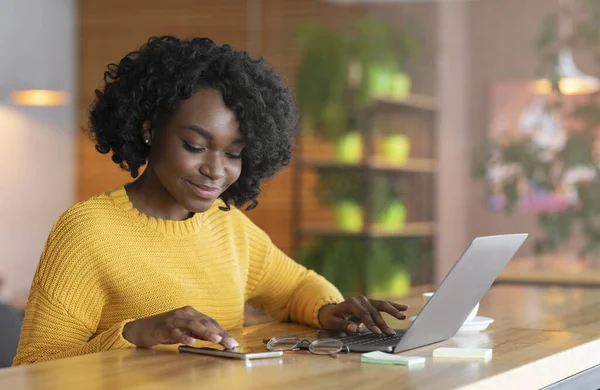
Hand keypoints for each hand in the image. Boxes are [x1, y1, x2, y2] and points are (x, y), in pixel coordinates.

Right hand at [122, 306, 237, 348]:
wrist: (140, 328)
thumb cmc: (165, 330)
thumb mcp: (185, 330)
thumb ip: (199, 333)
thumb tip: (218, 339)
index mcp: (191, 313)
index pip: (211, 321)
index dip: (223, 331)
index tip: (233, 342)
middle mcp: (184, 313)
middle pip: (205, 322)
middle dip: (220, 333)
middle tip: (230, 343)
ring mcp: (173, 319)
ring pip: (193, 325)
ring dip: (206, 332)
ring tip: (217, 340)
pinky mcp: (162, 327)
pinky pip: (175, 332)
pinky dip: (183, 336)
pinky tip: (191, 342)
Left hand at [317, 296, 407, 335]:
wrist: (331, 311)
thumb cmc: (331, 318)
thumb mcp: (333, 323)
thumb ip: (343, 326)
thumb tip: (354, 329)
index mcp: (351, 303)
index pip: (363, 314)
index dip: (370, 323)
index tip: (377, 332)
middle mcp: (360, 299)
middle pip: (374, 311)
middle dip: (383, 322)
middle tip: (390, 332)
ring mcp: (367, 300)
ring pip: (382, 305)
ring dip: (393, 311)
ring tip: (403, 316)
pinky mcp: (372, 303)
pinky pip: (384, 304)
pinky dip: (394, 306)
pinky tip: (404, 307)